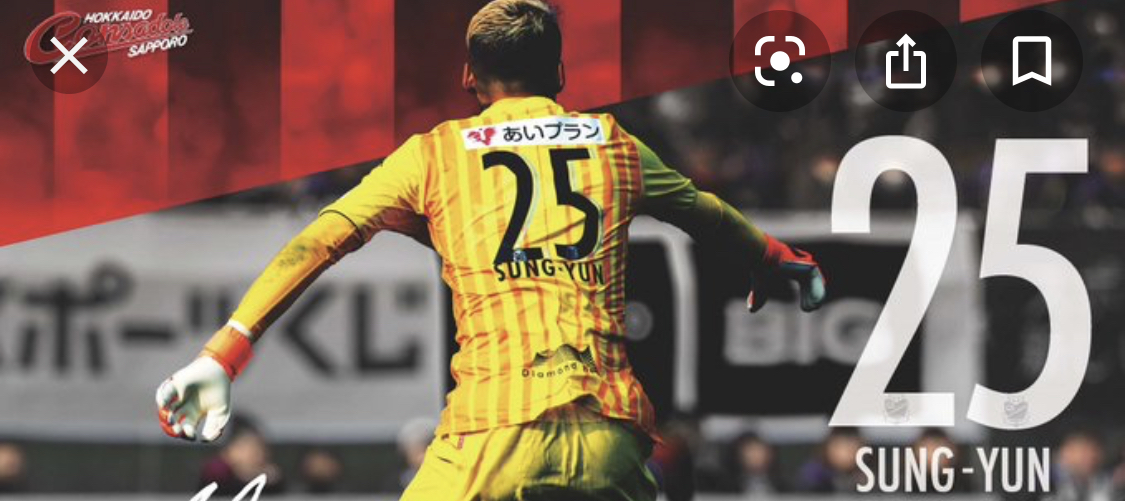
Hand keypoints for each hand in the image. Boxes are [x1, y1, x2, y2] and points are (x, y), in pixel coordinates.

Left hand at [156, 324, 252, 441]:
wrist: (220, 372)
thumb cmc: (221, 392)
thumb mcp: (221, 414)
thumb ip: (215, 428)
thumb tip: (204, 440)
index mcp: (193, 415)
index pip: (185, 429)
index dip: (187, 434)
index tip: (193, 435)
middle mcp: (183, 408)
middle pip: (174, 422)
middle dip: (174, 428)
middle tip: (178, 430)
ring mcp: (178, 397)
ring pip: (166, 410)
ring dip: (165, 417)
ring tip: (170, 421)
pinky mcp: (174, 386)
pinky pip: (163, 394)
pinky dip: (161, 400)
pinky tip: (164, 406)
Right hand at [747, 235, 825, 311]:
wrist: (763, 257)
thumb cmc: (761, 269)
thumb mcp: (760, 286)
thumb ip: (759, 297)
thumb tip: (751, 310)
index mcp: (793, 269)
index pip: (805, 284)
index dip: (805, 296)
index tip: (805, 309)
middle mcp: (802, 266)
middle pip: (811, 285)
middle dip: (811, 297)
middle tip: (810, 309)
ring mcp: (807, 265)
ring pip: (817, 284)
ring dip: (817, 297)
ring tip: (813, 308)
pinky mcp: (810, 266)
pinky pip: (818, 282)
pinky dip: (818, 293)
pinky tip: (815, 304)